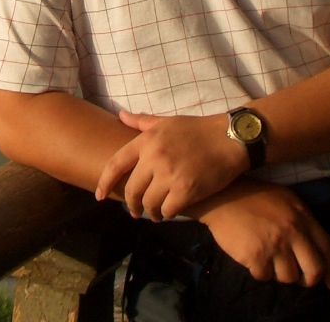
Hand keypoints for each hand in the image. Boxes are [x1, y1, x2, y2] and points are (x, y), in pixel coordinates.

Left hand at [93, 111, 246, 221]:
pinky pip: (168, 210)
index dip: (104, 182)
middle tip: (135, 211)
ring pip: (149, 203)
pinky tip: (169, 213)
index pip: (116, 164)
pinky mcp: (186, 190)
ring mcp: (170, 175)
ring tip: (155, 214)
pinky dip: (167, 214)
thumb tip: (120, 115)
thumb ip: (142, 122)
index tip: (100, 196)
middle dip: (131, 204)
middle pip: (132, 189)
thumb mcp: (167, 121)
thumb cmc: (198, 129)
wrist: (230, 139)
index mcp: (146, 140)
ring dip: (150, 212)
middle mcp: (154, 158)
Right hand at [195, 181, 329, 289]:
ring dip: (280, 274)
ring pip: (289, 277)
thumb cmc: (253, 197)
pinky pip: (265, 277)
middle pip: (314, 270)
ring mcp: (275, 245)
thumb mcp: (285, 199)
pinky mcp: (257, 256)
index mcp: (302, 216)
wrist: (221, 196)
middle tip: (301, 280)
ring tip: (269, 260)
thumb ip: (301, 220)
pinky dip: (260, 272)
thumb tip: (314, 249)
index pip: (327, 247)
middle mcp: (292, 232)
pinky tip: (253, 257)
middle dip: (309, 280)